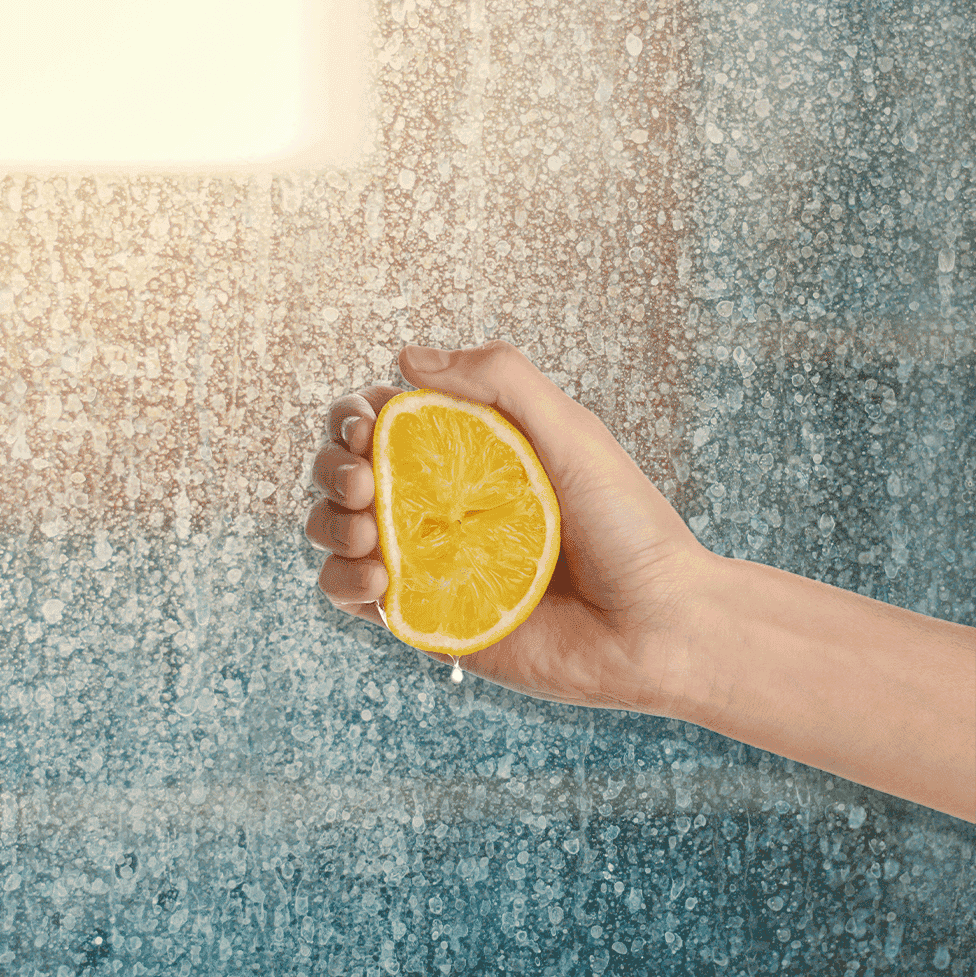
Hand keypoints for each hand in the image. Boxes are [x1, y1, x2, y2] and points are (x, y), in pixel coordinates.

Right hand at [305, 339, 716, 716]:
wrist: (654, 625)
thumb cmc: (626, 524)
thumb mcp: (570, 430)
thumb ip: (500, 378)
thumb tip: (406, 357)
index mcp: (471, 456)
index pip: (385, 424)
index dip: (356, 417)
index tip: (368, 426)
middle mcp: (442, 505)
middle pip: (349, 474)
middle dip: (334, 467)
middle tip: (364, 480)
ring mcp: (431, 563)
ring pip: (337, 531)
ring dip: (328, 522)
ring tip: (367, 529)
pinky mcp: (427, 619)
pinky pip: (353, 596)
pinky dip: (342, 581)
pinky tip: (378, 577)